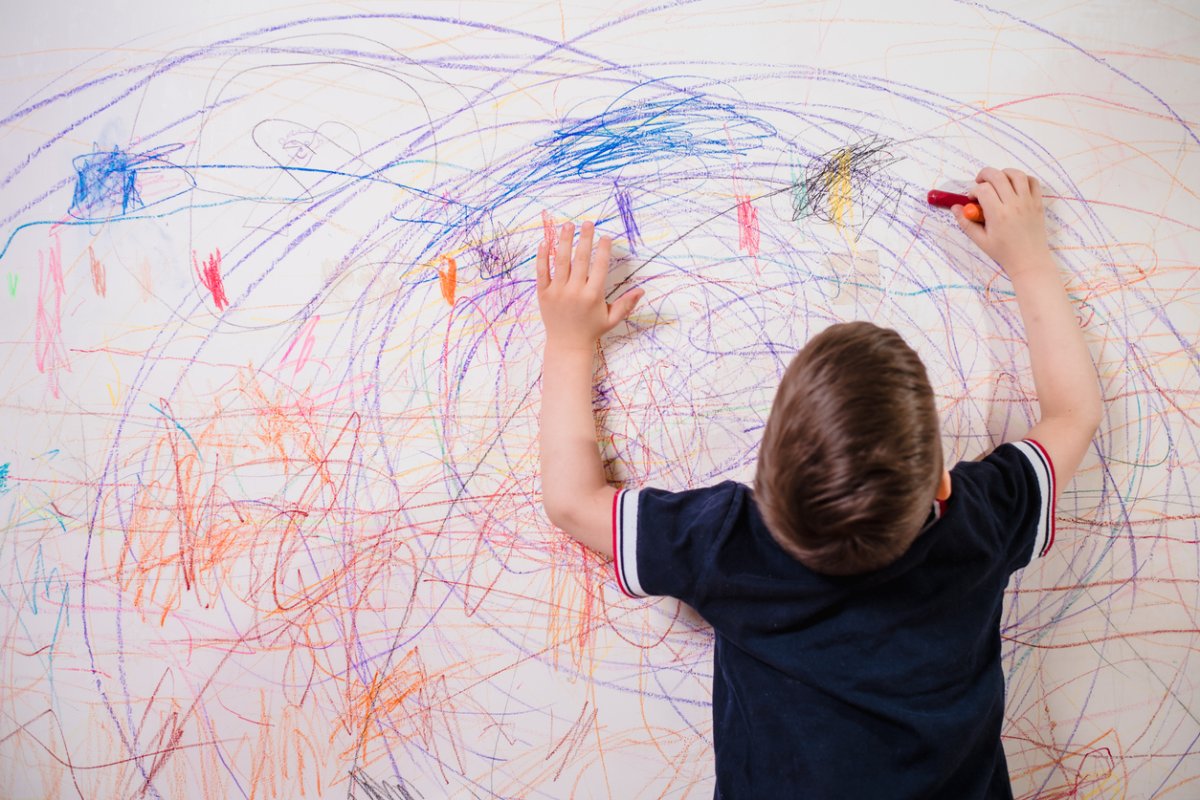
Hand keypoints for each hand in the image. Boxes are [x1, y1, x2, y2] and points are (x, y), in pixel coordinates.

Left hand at [536, 221, 643, 350]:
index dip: (603, 250)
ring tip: (568, 225)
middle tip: (588, 222)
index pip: (599, 267)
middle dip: (585, 239)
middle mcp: (575, 292)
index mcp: (593, 296)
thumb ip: (626, 304)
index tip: (605, 236)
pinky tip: (544, 242)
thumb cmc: (591, 330)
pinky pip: (542, 272)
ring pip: (561, 261)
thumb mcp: (611, 319)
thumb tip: (642, 291)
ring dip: (564, 241)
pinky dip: (542, 257)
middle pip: (581, 259)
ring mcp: (558, 292)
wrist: (566, 345)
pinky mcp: (544, 294)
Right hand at [955, 167, 1050, 278]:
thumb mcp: (980, 240)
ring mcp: (1028, 202)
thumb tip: (955, 208)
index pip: (983, 189)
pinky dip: (1022, 178)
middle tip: (980, 183)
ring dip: (1003, 173)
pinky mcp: (1038, 202)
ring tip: (997, 181)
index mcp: (998, 215)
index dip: (974, 191)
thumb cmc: (1003, 252)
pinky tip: (1014, 186)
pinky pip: (1032, 181)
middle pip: (998, 176)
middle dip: (985, 175)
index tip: (972, 199)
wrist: (1029, 260)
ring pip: (1016, 174)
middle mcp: (1014, 205)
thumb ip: (966, 223)